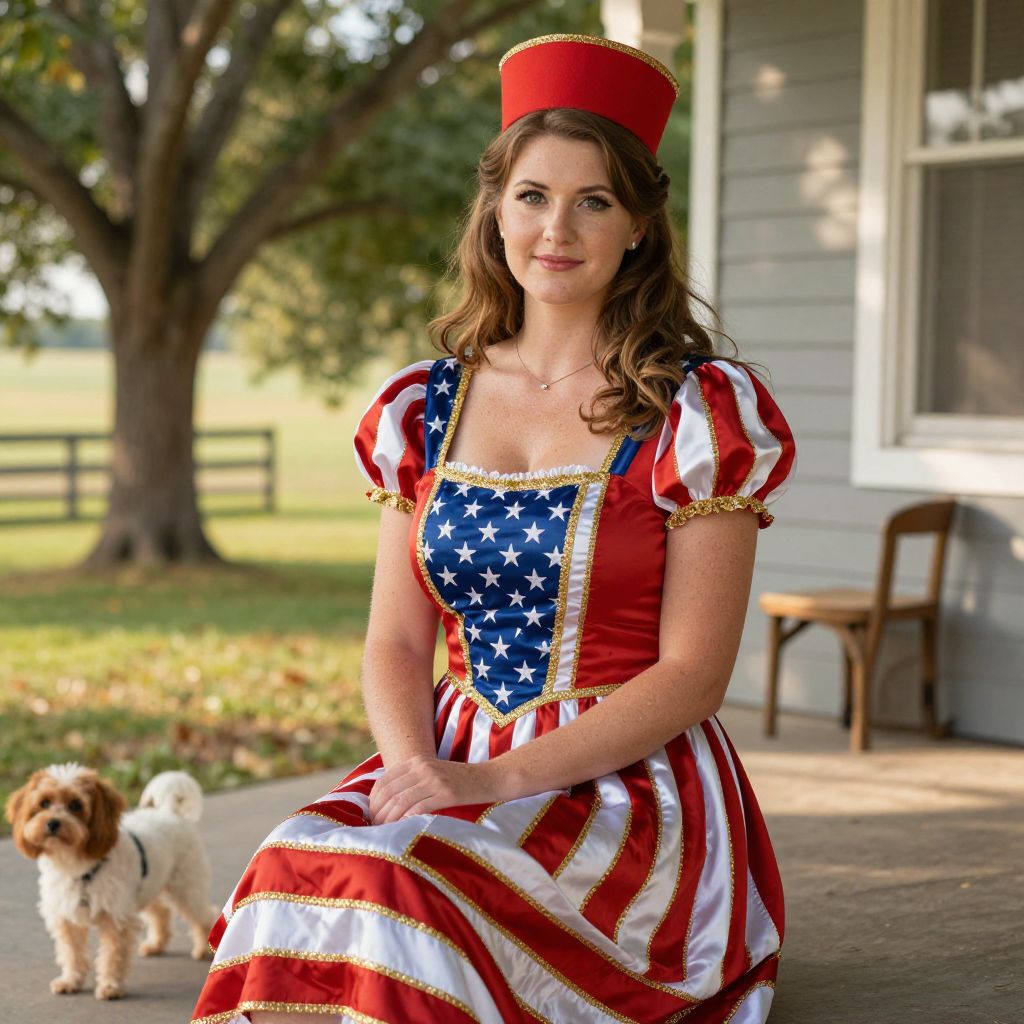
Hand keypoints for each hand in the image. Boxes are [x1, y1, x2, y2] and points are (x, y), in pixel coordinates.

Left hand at [367, 755, 505, 824]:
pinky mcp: (447, 793)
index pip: (384, 781)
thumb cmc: (459, 781)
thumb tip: (385, 804)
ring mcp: (435, 779)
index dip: (372, 802)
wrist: (490, 778)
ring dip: (389, 820)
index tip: (371, 817)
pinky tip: (403, 829)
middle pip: (389, 792)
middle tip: (375, 829)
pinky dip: (407, 820)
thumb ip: (412, 782)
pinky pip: (419, 808)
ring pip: (401, 802)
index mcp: (417, 761)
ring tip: (385, 833)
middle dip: (378, 814)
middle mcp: (423, 767)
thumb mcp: (433, 774)